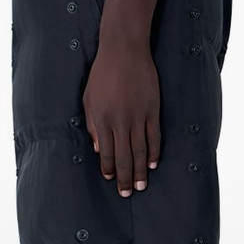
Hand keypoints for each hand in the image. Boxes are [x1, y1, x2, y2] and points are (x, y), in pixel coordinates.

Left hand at [83, 39, 161, 196]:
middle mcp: (120, 121)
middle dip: (125, 177)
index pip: (105, 151)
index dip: (108, 168)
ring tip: (142, 186)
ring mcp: (138, 116)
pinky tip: (153, 164)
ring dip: (141, 170)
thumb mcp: (89, 98)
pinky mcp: (152, 109)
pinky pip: (154, 136)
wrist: (124, 49)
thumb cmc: (102, 73)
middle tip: (128, 193)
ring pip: (140, 150)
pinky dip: (154, 152)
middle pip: (123, 156)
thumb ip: (91, 124)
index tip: (111, 179)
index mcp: (102, 119)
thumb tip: (95, 148)